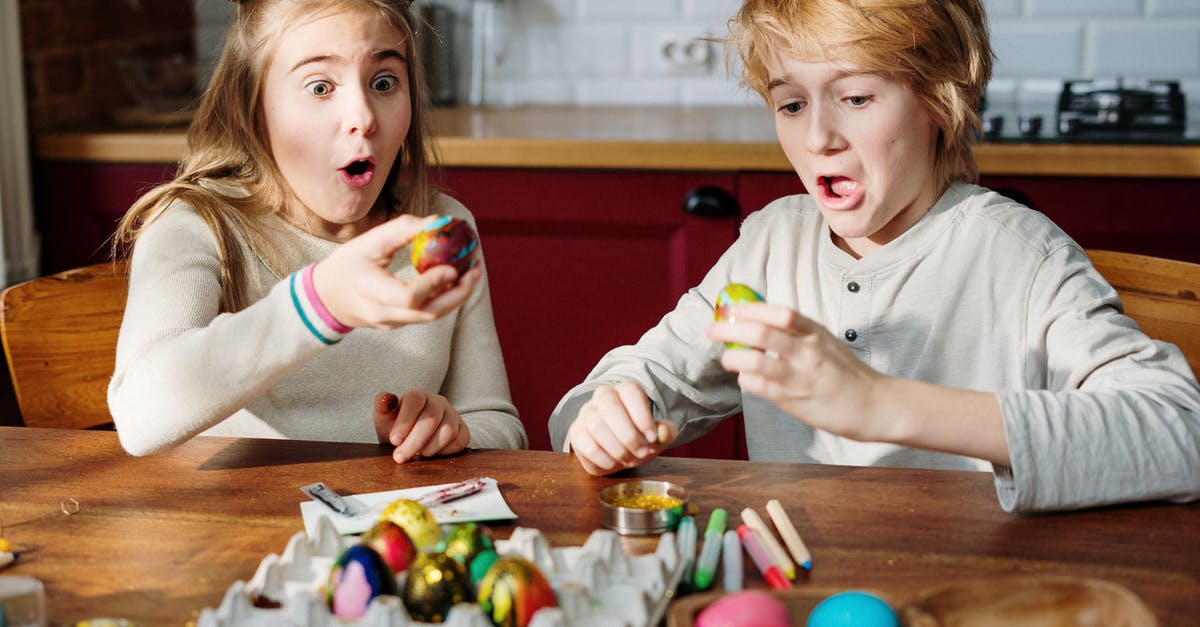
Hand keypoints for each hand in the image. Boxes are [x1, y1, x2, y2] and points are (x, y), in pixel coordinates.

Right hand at [313, 214, 483, 329]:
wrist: (326, 298)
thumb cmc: (347, 264)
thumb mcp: (368, 241)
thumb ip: (402, 230)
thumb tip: (438, 221)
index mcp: (370, 291)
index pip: (408, 297)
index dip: (434, 284)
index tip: (453, 267)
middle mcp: (382, 313)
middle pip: (428, 313)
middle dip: (458, 293)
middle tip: (475, 270)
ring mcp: (391, 323)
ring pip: (431, 317)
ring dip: (456, 296)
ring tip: (472, 273)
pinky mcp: (398, 324)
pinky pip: (426, 314)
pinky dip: (444, 299)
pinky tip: (456, 280)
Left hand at [373, 390, 470, 462]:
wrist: (412, 440)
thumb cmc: (397, 428)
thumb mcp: (385, 418)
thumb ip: (382, 407)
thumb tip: (385, 400)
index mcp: (418, 395)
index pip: (415, 400)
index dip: (405, 421)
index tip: (394, 440)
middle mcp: (438, 402)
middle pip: (431, 419)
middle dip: (414, 441)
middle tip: (400, 457)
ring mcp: (453, 415)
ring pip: (448, 431)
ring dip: (429, 448)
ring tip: (417, 454)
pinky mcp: (463, 430)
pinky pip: (459, 441)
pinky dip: (444, 452)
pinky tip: (431, 453)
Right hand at [565, 381, 676, 475]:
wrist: (617, 446)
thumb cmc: (639, 435)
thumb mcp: (657, 434)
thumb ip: (665, 432)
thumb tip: (662, 432)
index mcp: (626, 390)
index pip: (631, 393)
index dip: (642, 416)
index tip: (652, 438)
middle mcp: (603, 396)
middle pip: (610, 408)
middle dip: (629, 435)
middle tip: (642, 452)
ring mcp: (586, 413)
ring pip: (596, 426)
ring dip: (617, 448)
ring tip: (630, 459)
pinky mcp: (576, 432)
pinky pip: (587, 446)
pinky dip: (604, 459)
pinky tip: (614, 463)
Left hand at [707, 303, 891, 441]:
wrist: (874, 404)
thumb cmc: (845, 371)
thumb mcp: (824, 341)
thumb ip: (795, 332)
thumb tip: (755, 320)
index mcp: (815, 332)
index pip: (779, 313)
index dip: (750, 308)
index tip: (730, 309)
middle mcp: (808, 352)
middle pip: (761, 333)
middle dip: (729, 330)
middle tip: (714, 330)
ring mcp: (801, 377)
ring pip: (755, 361)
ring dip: (732, 358)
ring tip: (727, 358)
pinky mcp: (794, 401)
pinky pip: (759, 387)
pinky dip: (746, 379)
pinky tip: (746, 377)